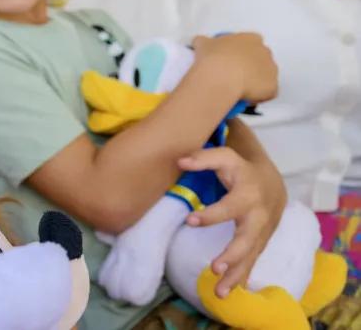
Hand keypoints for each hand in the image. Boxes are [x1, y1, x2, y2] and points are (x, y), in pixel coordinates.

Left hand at [178, 146, 285, 297]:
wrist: (272, 184)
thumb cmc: (241, 170)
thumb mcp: (225, 158)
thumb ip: (203, 158)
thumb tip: (180, 161)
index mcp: (248, 196)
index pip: (229, 207)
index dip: (211, 214)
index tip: (190, 220)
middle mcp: (257, 218)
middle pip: (247, 240)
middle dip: (232, 255)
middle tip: (214, 268)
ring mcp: (260, 234)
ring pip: (250, 257)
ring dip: (236, 275)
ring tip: (220, 292)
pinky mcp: (259, 245)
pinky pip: (250, 263)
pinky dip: (241, 279)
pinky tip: (228, 292)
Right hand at [191, 33, 276, 103]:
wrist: (221, 78)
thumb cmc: (213, 57)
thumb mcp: (202, 43)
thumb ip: (205, 42)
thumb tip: (201, 44)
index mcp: (251, 38)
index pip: (251, 43)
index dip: (241, 52)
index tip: (231, 58)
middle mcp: (266, 52)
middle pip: (260, 59)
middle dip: (250, 66)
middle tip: (234, 73)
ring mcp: (272, 70)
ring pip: (264, 76)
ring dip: (254, 81)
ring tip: (237, 87)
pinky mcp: (273, 88)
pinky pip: (266, 93)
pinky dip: (257, 96)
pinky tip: (243, 97)